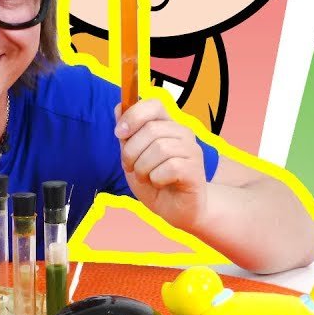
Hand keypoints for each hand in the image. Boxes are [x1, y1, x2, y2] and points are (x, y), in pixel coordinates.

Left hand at [115, 100, 206, 231]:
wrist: (175, 210)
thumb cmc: (155, 182)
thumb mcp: (133, 157)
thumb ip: (127, 134)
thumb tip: (118, 107)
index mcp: (167, 125)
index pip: (154, 104)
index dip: (133, 115)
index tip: (119, 133)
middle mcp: (183, 133)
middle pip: (151, 129)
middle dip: (132, 152)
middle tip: (131, 167)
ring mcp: (192, 151)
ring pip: (160, 148)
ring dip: (143, 168)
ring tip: (146, 177)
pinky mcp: (195, 170)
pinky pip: (170, 168)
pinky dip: (156, 179)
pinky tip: (160, 183)